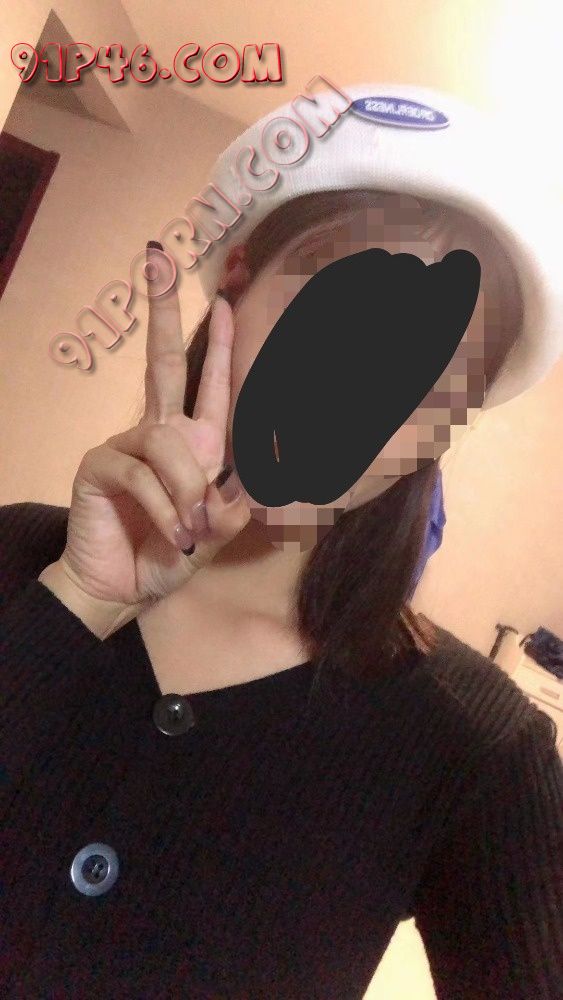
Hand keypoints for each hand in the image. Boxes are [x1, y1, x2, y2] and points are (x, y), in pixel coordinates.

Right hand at [54, 245, 249, 611]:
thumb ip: (238, 503)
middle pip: (162, 361)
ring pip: (168, 442)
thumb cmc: (170, 557)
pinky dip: (166, 508)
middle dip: (164, 312)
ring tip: (191, 532)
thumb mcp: (217, 531)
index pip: (208, 383)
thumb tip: (265, 472)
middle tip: (156, 258)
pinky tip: (175, 535)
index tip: (225, 300)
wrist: (123, 590)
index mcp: (192, 443)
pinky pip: (143, 474)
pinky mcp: (100, 465)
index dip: (219, 344)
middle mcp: (159, 434)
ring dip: (187, 490)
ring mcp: (126, 445)